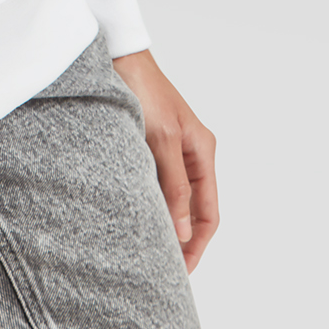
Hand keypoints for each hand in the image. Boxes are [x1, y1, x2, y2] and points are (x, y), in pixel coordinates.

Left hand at [110, 49, 219, 272]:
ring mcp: (170, 151)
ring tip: (147, 250)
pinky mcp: (148, 147)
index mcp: (203, 152)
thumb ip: (174, 186)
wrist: (119, 57)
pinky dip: (149, 204)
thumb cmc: (144, 91)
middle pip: (193, 210)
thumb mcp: (163, 140)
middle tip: (163, 269)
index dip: (197, 244)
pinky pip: (154, 184)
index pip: (209, 213)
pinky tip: (133, 218)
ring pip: (172, 199)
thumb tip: (182, 231)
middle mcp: (190, 154)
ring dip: (164, 223)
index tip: (181, 271)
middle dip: (182, 240)